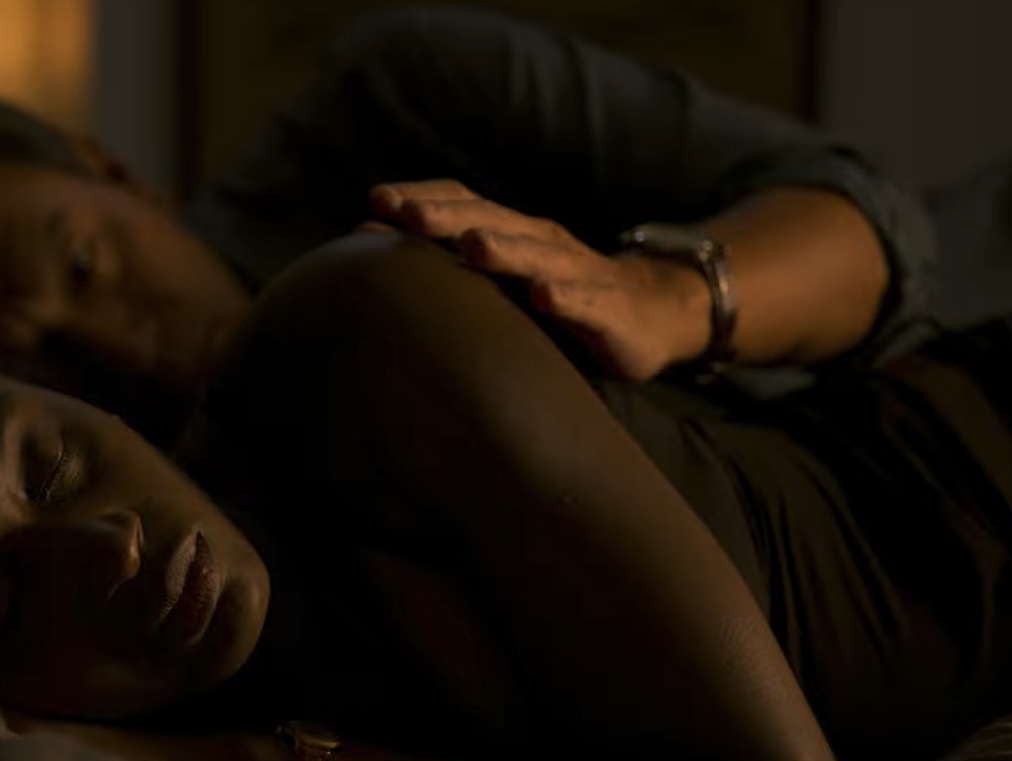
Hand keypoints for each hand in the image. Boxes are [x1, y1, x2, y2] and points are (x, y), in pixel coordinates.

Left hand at [367, 179, 711, 380]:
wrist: (652, 311)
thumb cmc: (558, 295)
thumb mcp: (498, 275)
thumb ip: (439, 257)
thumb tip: (359, 236)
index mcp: (512, 233)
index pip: (463, 203)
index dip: (423, 198)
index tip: (376, 199)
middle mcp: (542, 243)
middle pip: (491, 221)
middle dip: (448, 217)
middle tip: (406, 213)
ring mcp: (577, 274)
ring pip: (538, 257)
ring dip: (505, 249)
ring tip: (471, 245)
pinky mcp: (608, 311)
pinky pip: (586, 302)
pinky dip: (566, 298)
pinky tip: (545, 297)